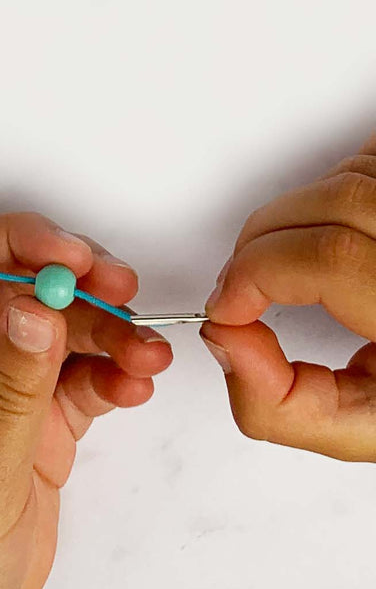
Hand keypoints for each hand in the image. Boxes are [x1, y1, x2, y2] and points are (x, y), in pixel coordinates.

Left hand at [0, 213, 172, 588]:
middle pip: (17, 292)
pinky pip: (73, 382)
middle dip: (75, 284)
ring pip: (54, 334)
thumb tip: (33, 301)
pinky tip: (137, 385)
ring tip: (150, 357)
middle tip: (131, 296)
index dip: (16, 245)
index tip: (79, 257)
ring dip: (104, 332)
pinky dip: (108, 375)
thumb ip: (8, 393)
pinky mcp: (31, 432)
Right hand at [202, 134, 375, 460]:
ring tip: (285, 267)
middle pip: (330, 206)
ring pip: (345, 179)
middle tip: (243, 288)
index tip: (228, 307)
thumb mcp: (366, 428)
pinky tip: (328, 234)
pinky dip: (329, 192)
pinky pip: (366, 159)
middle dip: (259, 246)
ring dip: (290, 220)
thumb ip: (281, 405)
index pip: (330, 258)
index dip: (256, 273)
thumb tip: (226, 342)